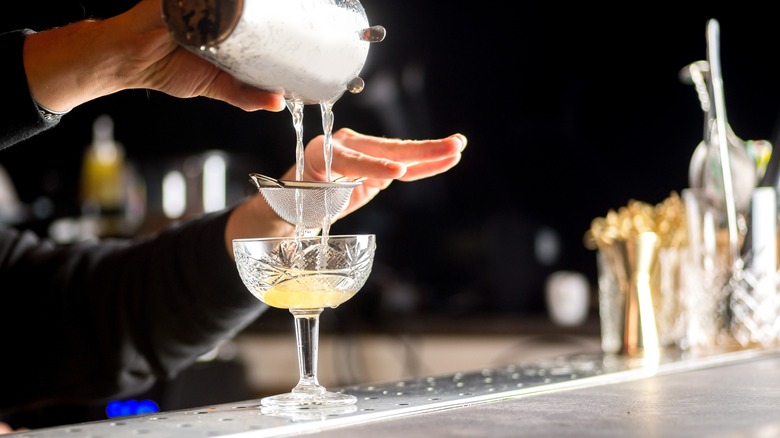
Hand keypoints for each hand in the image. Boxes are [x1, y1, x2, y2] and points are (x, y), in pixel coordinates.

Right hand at [23, 0, 285, 112]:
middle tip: (302, 11)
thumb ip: (246, 95)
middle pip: (254, 3)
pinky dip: (226, 0)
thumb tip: (279, 103)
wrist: (125, 58)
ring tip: (284, 3)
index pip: (262, 18)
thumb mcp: (215, 84)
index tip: (310, 26)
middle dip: (276, 7)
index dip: (284, 20)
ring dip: (252, 1)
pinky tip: (231, 3)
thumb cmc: (165, 68)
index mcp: (229, 27)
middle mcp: (218, 7)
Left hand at [224, 128, 466, 254]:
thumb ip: (296, 203)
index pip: (350, 159)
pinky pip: (403, 168)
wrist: (288, 208)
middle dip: (416, 150)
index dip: (372, 167)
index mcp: (318, 154)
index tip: (396, 173)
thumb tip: (303, 202)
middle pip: (383, 149)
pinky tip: (447, 159)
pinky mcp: (375, 170)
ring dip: (430, 153)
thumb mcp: (284, 208)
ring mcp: (362, 156)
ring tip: (457, 147)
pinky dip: (425, 165)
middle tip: (445, 148)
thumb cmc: (284, 208)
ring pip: (399, 155)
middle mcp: (342, 148)